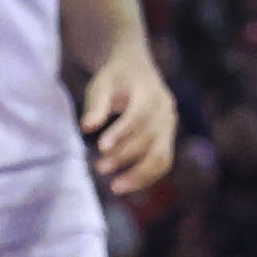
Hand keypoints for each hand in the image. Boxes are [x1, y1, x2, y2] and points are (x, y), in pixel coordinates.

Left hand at [78, 43, 177, 196]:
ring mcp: (170, 124)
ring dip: (140, 175)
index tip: (101, 147)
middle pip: (150, 137)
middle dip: (125, 156)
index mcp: (149, 91)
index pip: (139, 114)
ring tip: (115, 187)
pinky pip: (163, 162)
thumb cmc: (115, 78)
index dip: (122, 132)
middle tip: (99, 168)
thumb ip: (96, 104)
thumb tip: (85, 127)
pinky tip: (125, 184)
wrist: (137, 69)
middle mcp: (165, 109)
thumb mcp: (101, 83)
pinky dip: (146, 176)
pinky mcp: (168, 138)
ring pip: (162, 155)